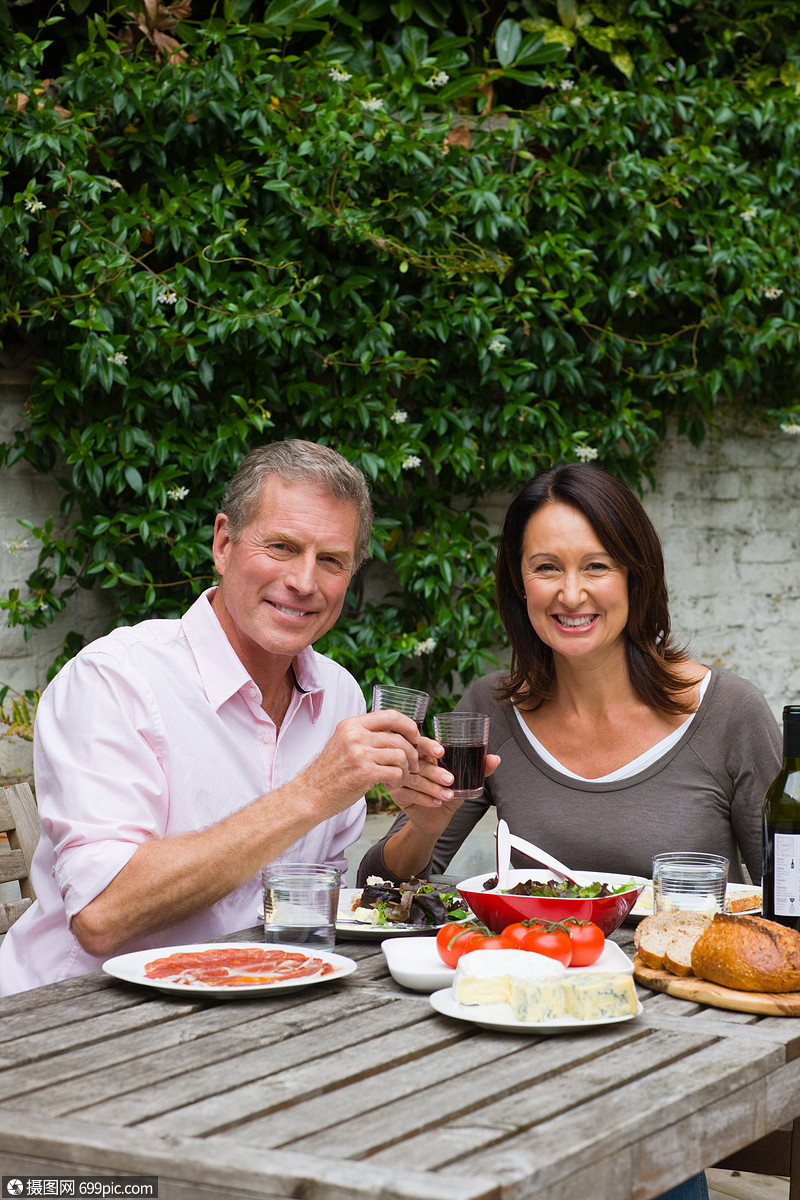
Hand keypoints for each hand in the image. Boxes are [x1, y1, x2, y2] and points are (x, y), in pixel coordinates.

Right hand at [300, 708, 423, 816]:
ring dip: (406, 769)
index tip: (416, 738)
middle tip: (412, 765)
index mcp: (352, 724)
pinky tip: (390, 785)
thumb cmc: (330, 772)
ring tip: (400, 777)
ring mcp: (360, 754)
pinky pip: (396, 772)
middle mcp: (355, 735)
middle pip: (399, 738)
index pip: (391, 715)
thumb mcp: (343, 743)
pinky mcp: (365, 773)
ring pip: (401, 755)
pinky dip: (399, 780)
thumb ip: (365, 734)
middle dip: (412, 753)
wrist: (310, 794)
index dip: (410, 726)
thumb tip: (396, 732)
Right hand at [390, 743, 500, 837]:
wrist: (435, 820)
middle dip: (435, 771)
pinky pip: (409, 793)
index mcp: (424, 754)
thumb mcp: (465, 781)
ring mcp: (402, 777)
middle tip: (451, 780)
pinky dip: (425, 798)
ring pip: (414, 779)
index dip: (429, 745)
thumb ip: (480, 769)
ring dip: (432, 787)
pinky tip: (437, 803)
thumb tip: (495, 759)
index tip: (440, 752)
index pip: (422, 743)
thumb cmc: (448, 794)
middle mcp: (411, 763)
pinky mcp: (397, 794)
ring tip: (448, 796)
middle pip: (417, 761)